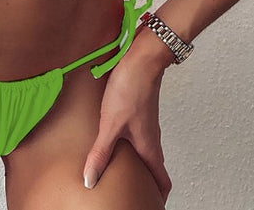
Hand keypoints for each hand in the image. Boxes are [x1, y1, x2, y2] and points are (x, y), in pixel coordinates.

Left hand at [82, 48, 171, 204]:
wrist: (141, 58)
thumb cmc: (130, 88)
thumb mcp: (110, 124)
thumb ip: (100, 153)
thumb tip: (90, 180)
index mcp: (149, 147)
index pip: (162, 180)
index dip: (158, 197)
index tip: (149, 204)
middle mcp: (151, 137)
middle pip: (154, 168)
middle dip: (146, 183)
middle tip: (134, 192)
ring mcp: (146, 123)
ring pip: (146, 150)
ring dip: (137, 162)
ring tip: (118, 169)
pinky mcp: (139, 109)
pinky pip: (138, 134)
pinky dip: (129, 144)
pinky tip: (112, 138)